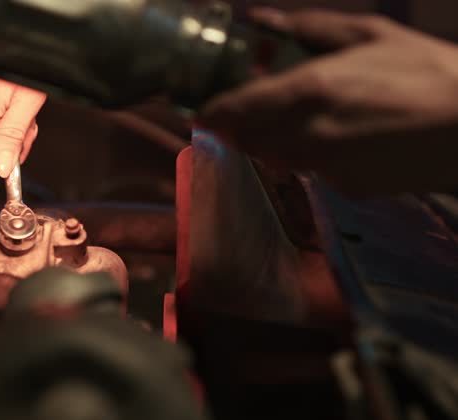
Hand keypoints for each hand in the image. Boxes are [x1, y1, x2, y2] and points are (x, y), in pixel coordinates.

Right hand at [0, 63, 46, 176]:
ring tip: (17, 102)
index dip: (11, 157)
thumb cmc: (20, 64)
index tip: (25, 141)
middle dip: (12, 137)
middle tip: (26, 117)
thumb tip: (0, 169)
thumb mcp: (27, 103)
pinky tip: (6, 95)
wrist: (12, 35)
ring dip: (6, 122)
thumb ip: (12, 138)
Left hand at [197, 9, 457, 193]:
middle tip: (250, 110)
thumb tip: (260, 19)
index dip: (211, 113)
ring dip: (273, 142)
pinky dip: (313, 157)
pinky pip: (311, 173)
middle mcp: (304, 135)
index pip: (230, 112)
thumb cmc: (426, 71)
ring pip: (274, 158)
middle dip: (240, 127)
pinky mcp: (345, 188)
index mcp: (306, 91)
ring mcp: (323, 167)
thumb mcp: (370, 33)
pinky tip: (344, 139)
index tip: (205, 110)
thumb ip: (308, 27)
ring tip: (304, 119)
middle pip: (244, 140)